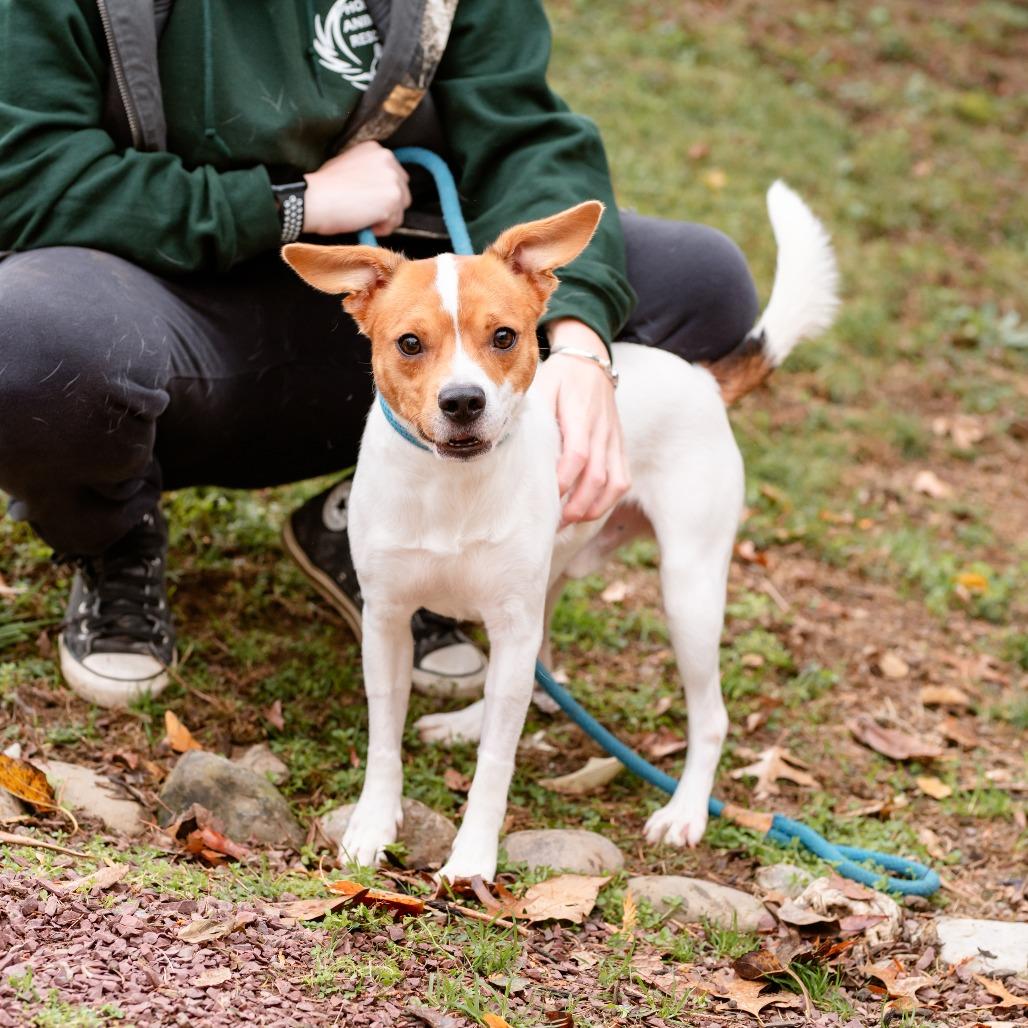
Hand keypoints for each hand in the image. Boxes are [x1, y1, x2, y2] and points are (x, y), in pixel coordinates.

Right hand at [303, 141, 411, 236]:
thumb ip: (367, 171)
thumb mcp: (347, 164)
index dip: (383, 192)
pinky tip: (364, 223)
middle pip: (403, 191)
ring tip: (363, 218)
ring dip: (385, 218)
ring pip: (400, 209)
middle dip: (388, 206)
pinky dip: (381, 228)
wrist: (316, 198)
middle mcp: (388, 160)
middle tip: (367, 212)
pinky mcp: (393, 198)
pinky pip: (395, 223)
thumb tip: (377, 189)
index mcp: (377, 149)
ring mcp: (393, 179)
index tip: (370, 200)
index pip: (395, 175)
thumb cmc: (324, 186)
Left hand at [535, 319, 629, 524]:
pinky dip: (609, 499)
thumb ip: (533, 414)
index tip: (546, 496)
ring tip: (572, 520)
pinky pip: (623, 477)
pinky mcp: (620, 444)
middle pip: (597, 475)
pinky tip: (590, 510)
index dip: (564, 479)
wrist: (590, 361)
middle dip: (577, 504)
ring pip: (615, 481)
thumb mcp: (542, 386)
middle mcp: (601, 428)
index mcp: (580, 413)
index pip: (578, 453)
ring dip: (595, 506)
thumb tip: (507, 440)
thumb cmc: (559, 377)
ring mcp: (614, 438)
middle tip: (555, 522)